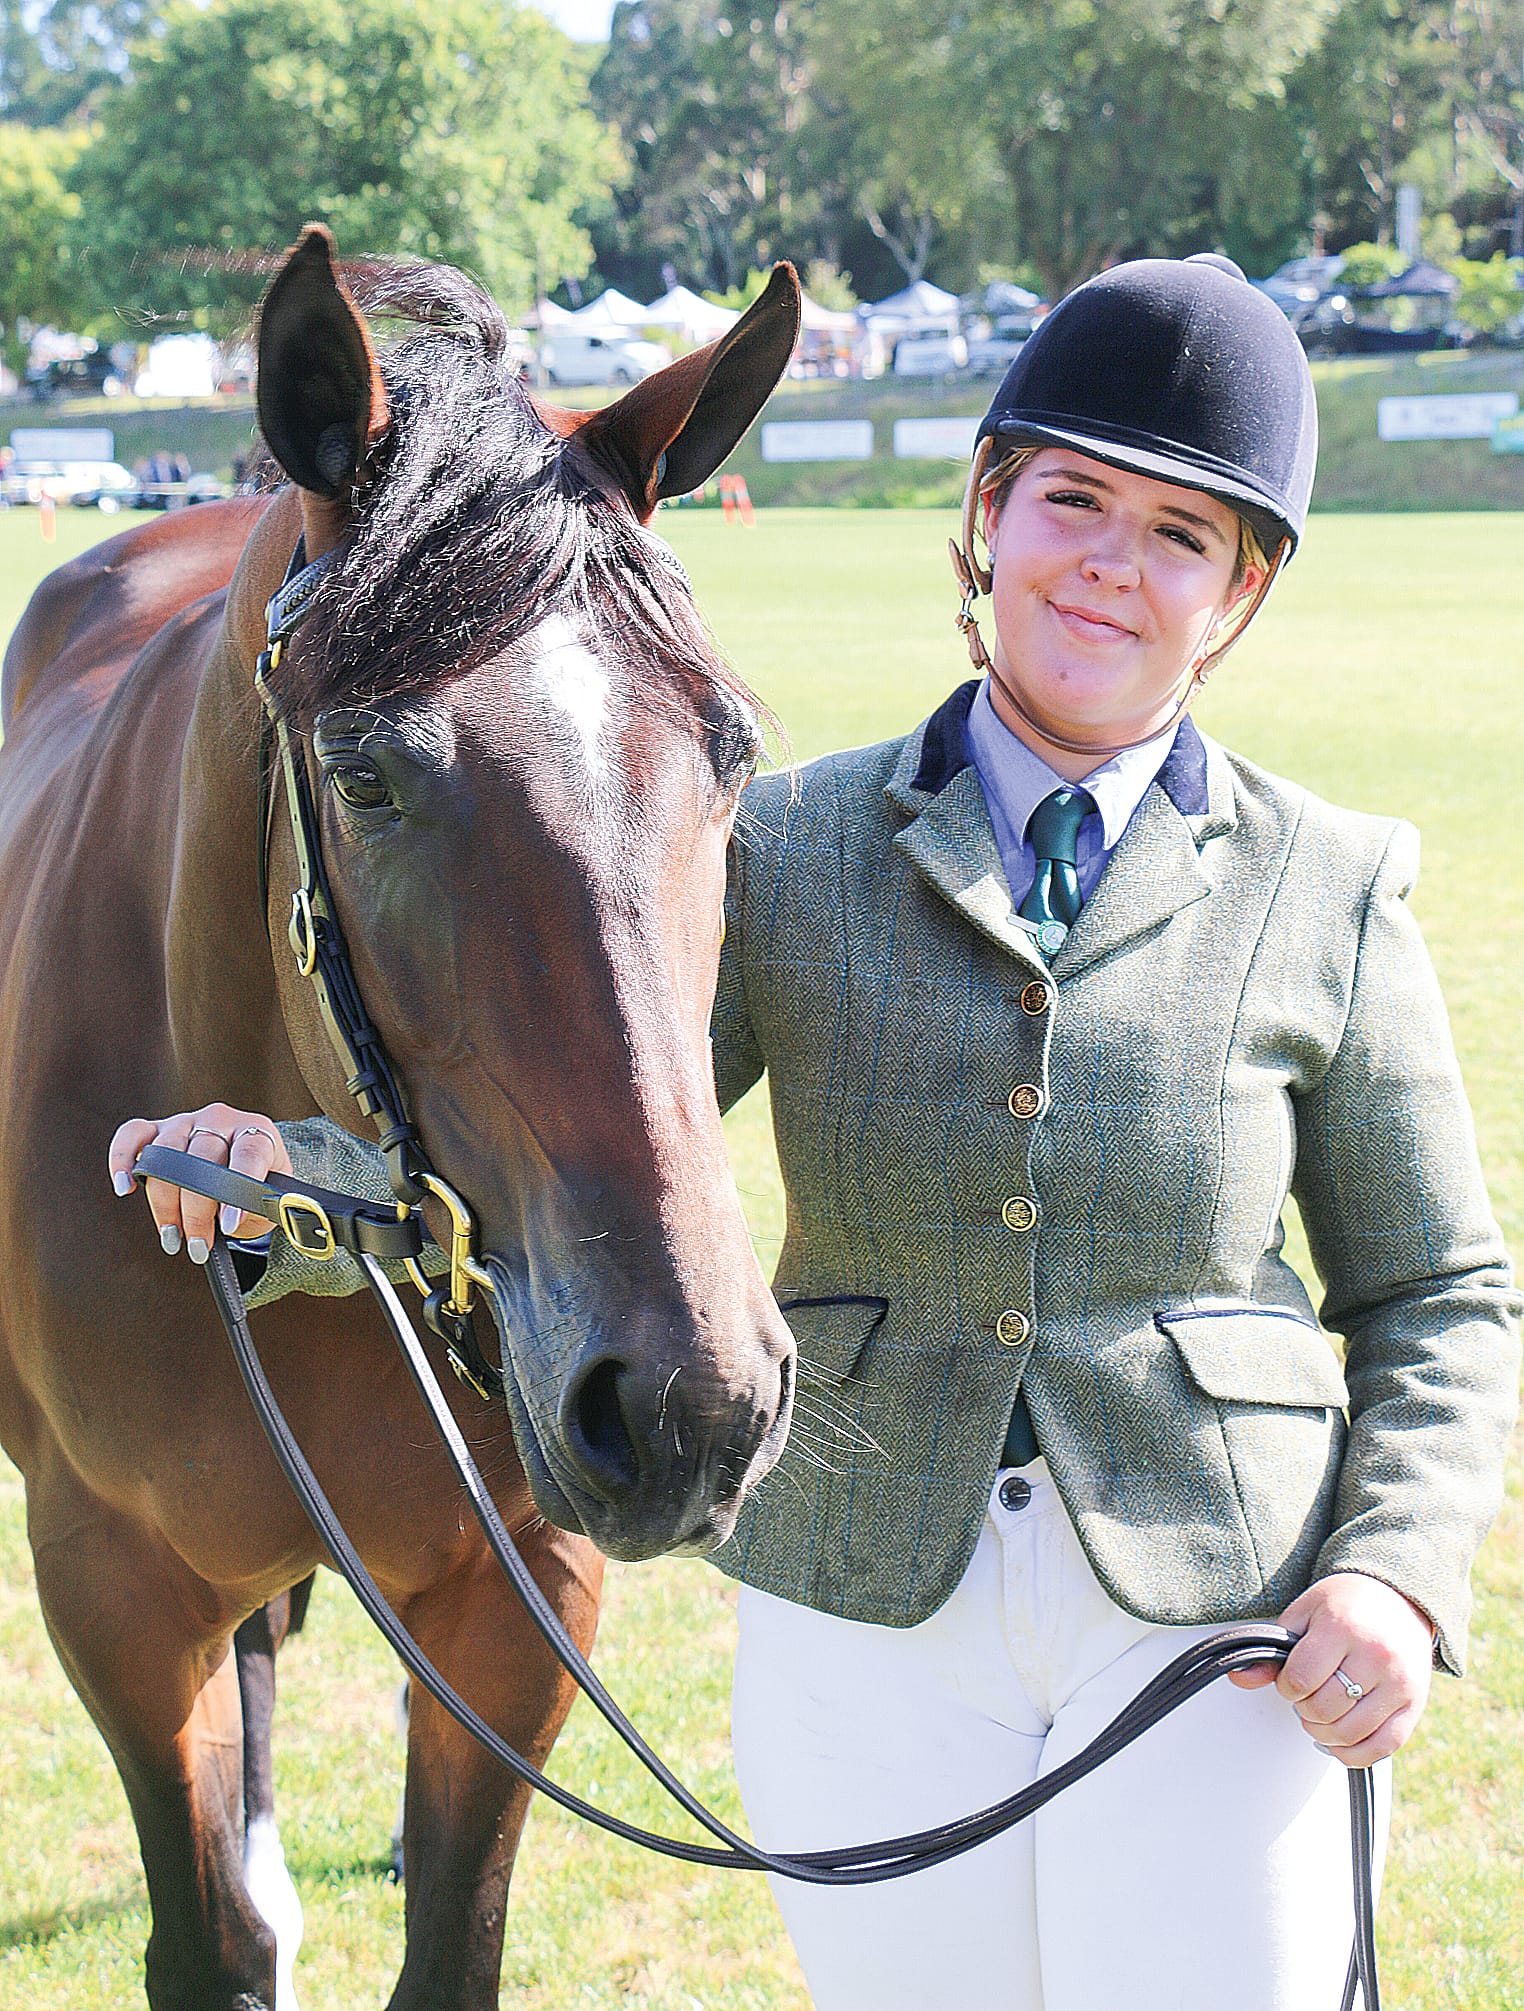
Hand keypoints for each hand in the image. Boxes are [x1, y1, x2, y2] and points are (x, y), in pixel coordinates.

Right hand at [108, 1105, 291, 1262]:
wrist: (248, 1166)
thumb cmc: (261, 1186)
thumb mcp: (273, 1198)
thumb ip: (263, 1208)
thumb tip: (240, 1224)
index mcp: (258, 1132)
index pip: (248, 1154)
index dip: (237, 1191)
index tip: (229, 1225)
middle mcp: (221, 1120)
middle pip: (201, 1159)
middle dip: (197, 1210)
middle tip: (198, 1246)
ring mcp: (186, 1121)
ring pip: (166, 1154)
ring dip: (165, 1202)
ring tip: (172, 1237)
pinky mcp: (157, 1129)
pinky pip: (133, 1136)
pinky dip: (122, 1158)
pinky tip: (125, 1187)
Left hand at [1229, 1572, 1435, 1766]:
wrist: (1398, 1597)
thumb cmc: (1347, 1604)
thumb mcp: (1304, 1613)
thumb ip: (1273, 1650)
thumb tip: (1240, 1678)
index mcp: (1343, 1627)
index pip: (1301, 1678)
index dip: (1286, 1686)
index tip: (1291, 1679)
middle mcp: (1376, 1655)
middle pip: (1324, 1709)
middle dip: (1304, 1709)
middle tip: (1306, 1695)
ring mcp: (1400, 1683)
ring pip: (1350, 1733)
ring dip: (1323, 1733)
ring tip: (1319, 1715)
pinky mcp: (1415, 1705)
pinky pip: (1383, 1748)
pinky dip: (1355, 1754)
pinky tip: (1339, 1742)